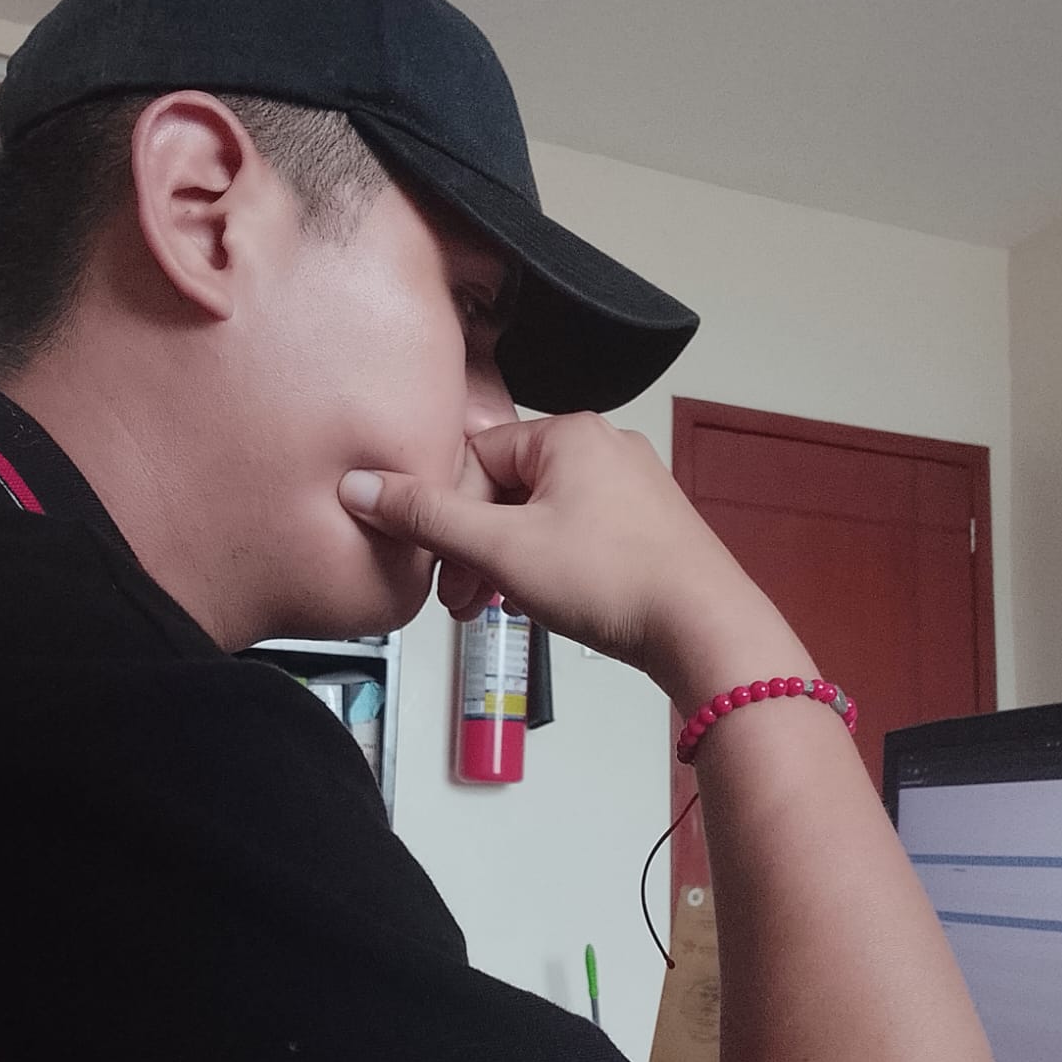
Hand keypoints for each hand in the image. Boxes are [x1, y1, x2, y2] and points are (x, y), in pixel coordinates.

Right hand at [338, 413, 794, 696]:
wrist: (704, 628)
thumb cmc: (611, 580)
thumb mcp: (502, 548)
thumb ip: (427, 517)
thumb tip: (358, 486)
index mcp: (568, 433)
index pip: (473, 459)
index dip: (444, 516)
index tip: (434, 567)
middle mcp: (603, 447)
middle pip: (504, 488)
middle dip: (472, 547)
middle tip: (459, 601)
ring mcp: (629, 488)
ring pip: (537, 516)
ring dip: (503, 563)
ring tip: (493, 609)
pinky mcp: (645, 528)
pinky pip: (572, 535)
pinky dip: (543, 566)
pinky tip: (538, 603)